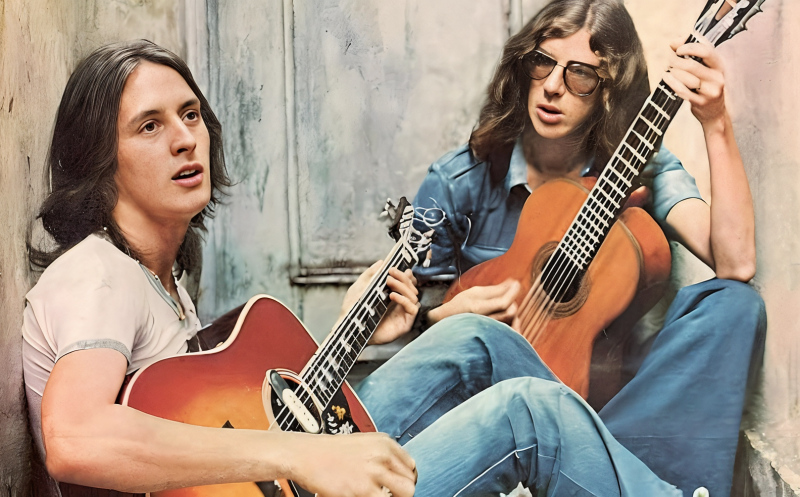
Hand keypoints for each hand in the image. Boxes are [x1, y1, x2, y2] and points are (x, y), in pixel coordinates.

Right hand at [287, 432, 415, 496]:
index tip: (395, 485)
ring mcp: (373, 474)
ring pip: (405, 494)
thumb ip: (382, 456)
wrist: (305, 455)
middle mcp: (382, 456)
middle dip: (401, 493)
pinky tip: (361, 496)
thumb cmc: (329, 451)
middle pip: (410, 483)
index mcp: (384, 443)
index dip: (403, 479)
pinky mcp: (361, 491)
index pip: (410, 466)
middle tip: (387, 494)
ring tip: (374, 495)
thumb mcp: (363, 444)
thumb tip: (399, 473)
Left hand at [338, 261, 419, 344]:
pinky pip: (413, 309)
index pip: (407, 283)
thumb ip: (369, 275)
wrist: (350, 329)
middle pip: (412, 287)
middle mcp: (400, 304)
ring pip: (414, 296)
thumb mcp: (359, 288)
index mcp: (392, 296)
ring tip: (389, 282)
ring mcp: (403, 314)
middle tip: (391, 272)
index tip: (396, 267)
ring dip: (403, 286)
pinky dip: (404, 300)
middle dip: (403, 277)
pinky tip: (393, 295)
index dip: (405, 274)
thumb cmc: (353, 311)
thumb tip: (381, 262)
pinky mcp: (405, 324)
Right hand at [428, 279, 520, 324]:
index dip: (513, 292)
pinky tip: (510, 320)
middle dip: (512, 301)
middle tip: (508, 295)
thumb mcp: (473, 293)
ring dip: (513, 312)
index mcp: (477, 309)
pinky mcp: (493, 339)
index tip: (516, 284)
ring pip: (512, 322)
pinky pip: (511, 333)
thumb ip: (494, 290)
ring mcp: (489, 333)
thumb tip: (513, 283)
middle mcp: (484, 323)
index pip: (504, 302)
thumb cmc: (459, 307)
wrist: (447, 326)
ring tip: (506, 306)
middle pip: (511, 312)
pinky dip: (514, 325)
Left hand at [664, 36, 726, 125]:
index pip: (706, 51)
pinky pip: (682, 90)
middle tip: (669, 61)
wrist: (715, 112)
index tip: (677, 49)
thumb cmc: (706, 84)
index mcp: (719, 65)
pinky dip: (671, 82)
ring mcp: (710, 91)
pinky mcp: (700, 102)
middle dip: (675, 61)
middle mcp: (717, 77)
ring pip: (685, 77)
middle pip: (691, 65)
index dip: (689, 47)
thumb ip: (692, 51)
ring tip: (668, 70)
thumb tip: (674, 42)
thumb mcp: (706, 66)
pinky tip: (666, 78)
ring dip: (672, 71)